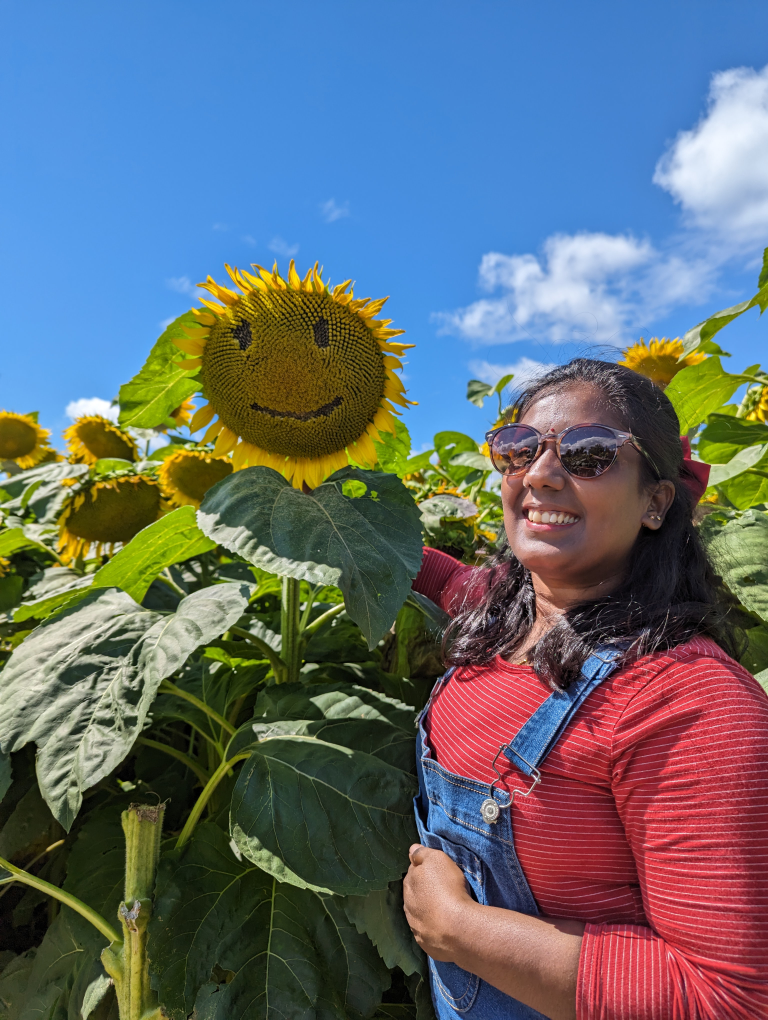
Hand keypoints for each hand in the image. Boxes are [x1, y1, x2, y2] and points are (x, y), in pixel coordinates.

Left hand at [403, 844, 475, 961]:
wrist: (458, 929)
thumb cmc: (449, 889)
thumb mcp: (438, 860)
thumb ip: (422, 853)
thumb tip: (411, 850)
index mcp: (409, 884)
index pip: (412, 873)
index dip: (423, 871)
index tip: (435, 873)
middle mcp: (408, 906)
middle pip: (414, 894)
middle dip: (423, 892)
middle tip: (440, 891)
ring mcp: (415, 928)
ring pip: (419, 915)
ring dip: (427, 911)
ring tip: (443, 910)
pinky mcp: (426, 944)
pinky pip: (428, 933)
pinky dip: (433, 929)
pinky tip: (443, 928)